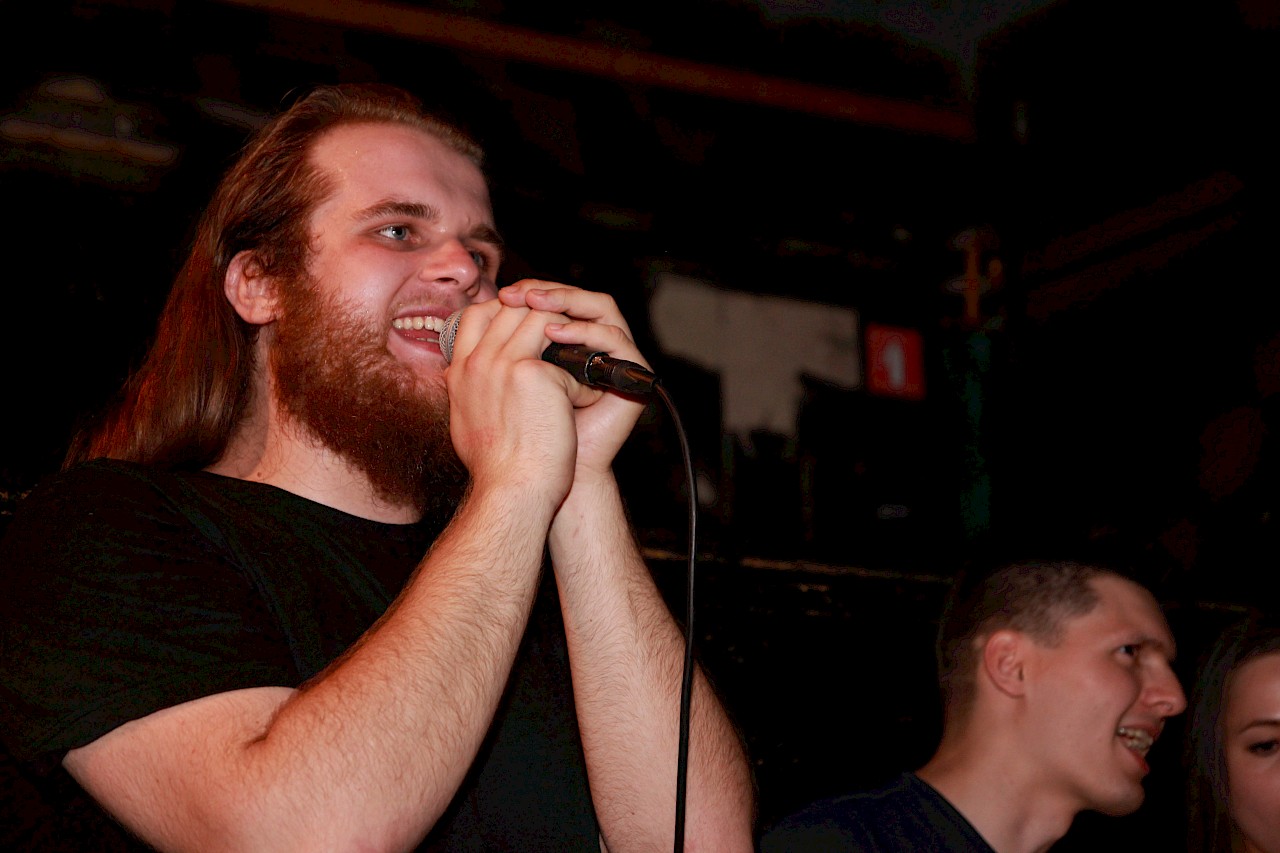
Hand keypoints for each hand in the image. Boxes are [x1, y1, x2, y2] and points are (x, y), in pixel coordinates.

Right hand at [443, 297, 589, 502]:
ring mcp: (504, 364)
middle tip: (568, 344)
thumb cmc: (497, 471)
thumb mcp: (468, 423)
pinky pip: (570, 360)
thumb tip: (472, 377)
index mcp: (459, 373)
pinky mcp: (534, 373)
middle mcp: (478, 363)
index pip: (476, 315)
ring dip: (568, 342)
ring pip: (543, 320)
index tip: (530, 327)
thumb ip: (471, 391)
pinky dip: (583, 383)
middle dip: (545, 318)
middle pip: (512, 308)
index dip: (507, 311)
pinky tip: (586, 406)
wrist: (511, 493)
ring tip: (579, 373)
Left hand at [496, 280, 648, 483]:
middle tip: (518, 293)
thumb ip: (487, 352)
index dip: (529, 293)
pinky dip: (584, 331)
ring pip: (600, 306)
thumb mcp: (497, 383)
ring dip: (567, 300)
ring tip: (537, 304)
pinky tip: (556, 332)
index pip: (556, 302)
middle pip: (577, 297)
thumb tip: (457, 320)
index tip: (502, 294)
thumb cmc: (520, 434)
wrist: (545, 476)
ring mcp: (614, 358)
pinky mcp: (631, 373)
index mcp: (565, 346)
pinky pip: (614, 338)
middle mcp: (593, 347)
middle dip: (545, 291)